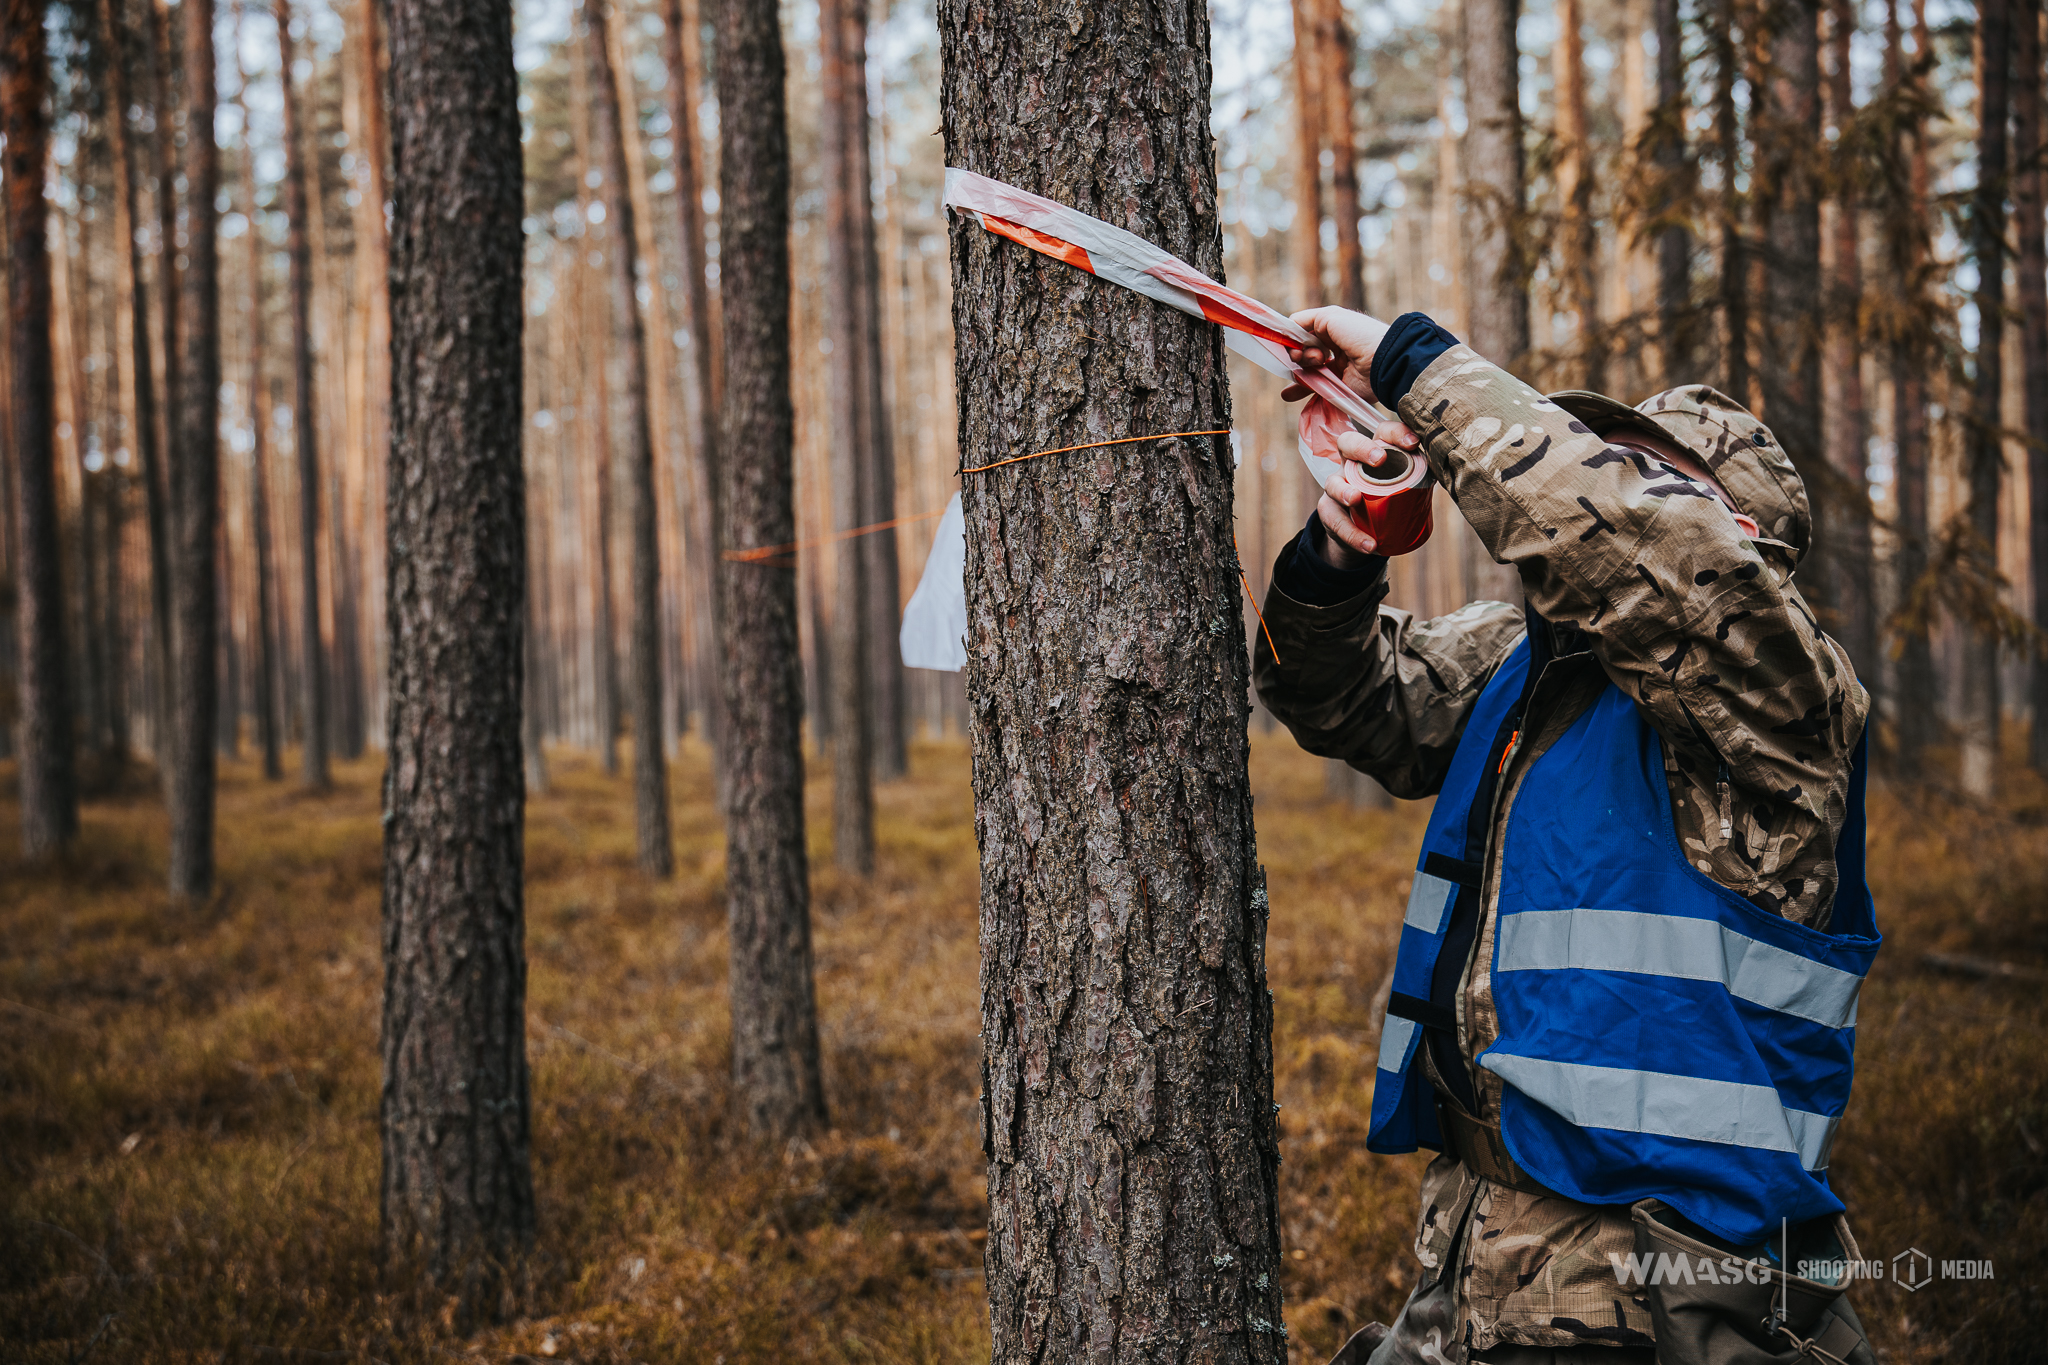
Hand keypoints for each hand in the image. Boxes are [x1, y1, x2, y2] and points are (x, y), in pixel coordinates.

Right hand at [1281, 306, 1391, 404]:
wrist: (1382, 360)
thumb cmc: (1357, 334)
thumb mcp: (1329, 316)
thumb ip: (1304, 320)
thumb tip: (1288, 327)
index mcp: (1332, 331)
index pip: (1304, 335)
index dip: (1295, 340)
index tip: (1294, 345)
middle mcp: (1332, 350)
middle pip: (1303, 354)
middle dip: (1299, 356)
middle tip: (1312, 358)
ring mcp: (1335, 370)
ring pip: (1306, 373)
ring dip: (1297, 375)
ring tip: (1295, 376)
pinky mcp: (1338, 388)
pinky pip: (1315, 390)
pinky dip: (1303, 391)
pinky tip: (1290, 394)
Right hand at [1314, 416, 1423, 567]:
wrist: (1371, 533)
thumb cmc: (1395, 500)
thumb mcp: (1413, 486)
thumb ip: (1430, 477)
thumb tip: (1464, 471)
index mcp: (1376, 451)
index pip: (1382, 432)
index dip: (1395, 433)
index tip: (1413, 443)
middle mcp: (1352, 463)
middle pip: (1347, 443)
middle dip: (1362, 448)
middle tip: (1379, 460)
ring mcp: (1337, 486)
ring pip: (1332, 481)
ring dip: (1344, 490)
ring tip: (1356, 500)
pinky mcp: (1330, 511)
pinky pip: (1334, 520)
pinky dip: (1351, 534)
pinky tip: (1369, 544)